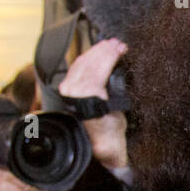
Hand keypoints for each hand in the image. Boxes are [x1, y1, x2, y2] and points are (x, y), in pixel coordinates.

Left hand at [61, 38, 129, 170]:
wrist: (99, 147)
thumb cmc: (111, 135)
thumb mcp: (119, 114)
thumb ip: (114, 92)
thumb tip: (120, 72)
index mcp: (87, 95)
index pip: (98, 67)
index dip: (110, 55)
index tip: (122, 47)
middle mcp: (73, 90)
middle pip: (89, 62)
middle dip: (104, 50)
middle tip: (118, 43)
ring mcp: (68, 89)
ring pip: (81, 62)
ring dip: (96, 52)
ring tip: (110, 45)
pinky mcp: (67, 89)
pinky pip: (77, 68)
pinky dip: (88, 58)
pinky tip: (97, 53)